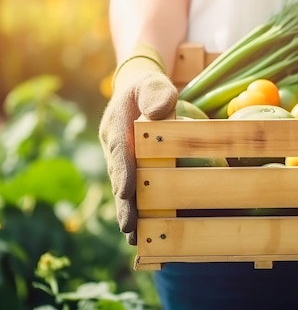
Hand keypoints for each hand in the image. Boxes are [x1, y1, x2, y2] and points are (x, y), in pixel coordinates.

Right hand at [98, 45, 177, 244]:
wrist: (137, 91)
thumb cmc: (148, 87)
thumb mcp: (153, 83)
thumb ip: (157, 94)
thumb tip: (159, 112)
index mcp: (116, 125)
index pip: (119, 149)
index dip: (123, 171)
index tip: (125, 191)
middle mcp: (114, 146)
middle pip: (118, 176)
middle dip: (123, 202)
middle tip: (129, 226)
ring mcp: (120, 159)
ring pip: (123, 188)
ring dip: (128, 211)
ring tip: (134, 237)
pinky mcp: (129, 168)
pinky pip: (131, 189)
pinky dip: (136, 209)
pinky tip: (144, 232)